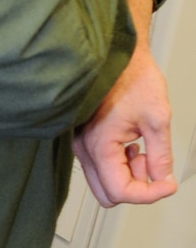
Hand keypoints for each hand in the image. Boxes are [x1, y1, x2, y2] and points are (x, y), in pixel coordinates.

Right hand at [72, 0, 176, 206]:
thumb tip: (163, 181)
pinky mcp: (82, 137)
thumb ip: (161, 156)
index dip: (149, 194)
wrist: (115, 53)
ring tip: (141, 147)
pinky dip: (118, 161)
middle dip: (135, 185)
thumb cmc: (132, 77)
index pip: (121, 191)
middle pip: (107, 194)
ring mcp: (80, 143)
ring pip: (103, 181)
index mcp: (100, 146)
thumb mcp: (158, 118)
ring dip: (127, 172)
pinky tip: (130, 140)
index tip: (167, 184)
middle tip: (151, 163)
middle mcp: (83, 148)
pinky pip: (98, 165)